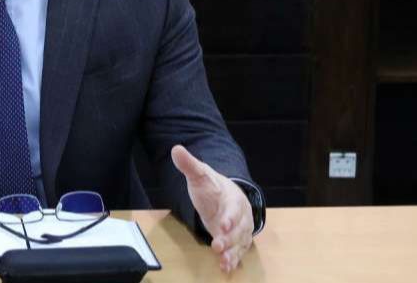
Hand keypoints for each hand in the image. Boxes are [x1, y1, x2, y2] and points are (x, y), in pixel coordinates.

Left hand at [171, 145, 253, 272]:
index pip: (234, 208)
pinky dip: (233, 259)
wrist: (225, 194)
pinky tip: (226, 268)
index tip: (223, 225)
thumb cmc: (212, 186)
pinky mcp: (235, 240)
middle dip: (229, 238)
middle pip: (239, 228)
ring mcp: (239, 229)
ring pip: (240, 242)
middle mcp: (240, 215)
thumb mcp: (199, 175)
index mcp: (233, 198)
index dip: (230, 217)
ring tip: (224, 262)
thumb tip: (176, 149)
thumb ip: (189, 165)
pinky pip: (237, 251)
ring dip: (232, 252)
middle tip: (218, 246)